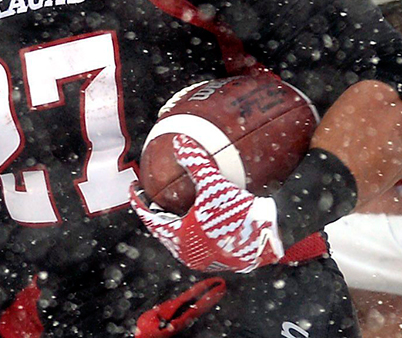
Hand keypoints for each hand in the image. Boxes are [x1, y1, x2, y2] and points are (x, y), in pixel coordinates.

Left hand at [130, 134, 283, 272]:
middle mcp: (188, 253)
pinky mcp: (218, 259)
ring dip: (175, 220)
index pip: (150, 218)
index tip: (134, 188)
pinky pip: (196, 240)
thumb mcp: (214, 186)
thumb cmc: (238, 217)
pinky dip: (191, 226)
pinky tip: (199, 213)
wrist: (266, 242)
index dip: (140, 201)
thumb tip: (180, 142)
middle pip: (163, 229)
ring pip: (180, 237)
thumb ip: (196, 164)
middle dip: (156, 211)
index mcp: (180, 239)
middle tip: (152, 194)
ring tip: (173, 202)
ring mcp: (203, 259)